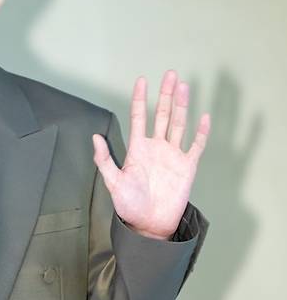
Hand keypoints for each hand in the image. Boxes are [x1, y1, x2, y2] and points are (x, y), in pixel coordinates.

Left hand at [92, 70, 210, 239]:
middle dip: (166, 94)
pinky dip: (201, 132)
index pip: (139, 117)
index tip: (142, 80)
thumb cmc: (129, 206)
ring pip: (178, 124)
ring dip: (181, 106)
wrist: (149, 225)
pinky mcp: (187, 167)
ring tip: (183, 86)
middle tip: (170, 74)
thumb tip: (95, 137)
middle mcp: (156, 148)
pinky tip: (204, 117)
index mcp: (138, 149)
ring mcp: (172, 156)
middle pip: (162, 115)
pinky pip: (196, 146)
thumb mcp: (113, 183)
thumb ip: (105, 160)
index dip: (140, 99)